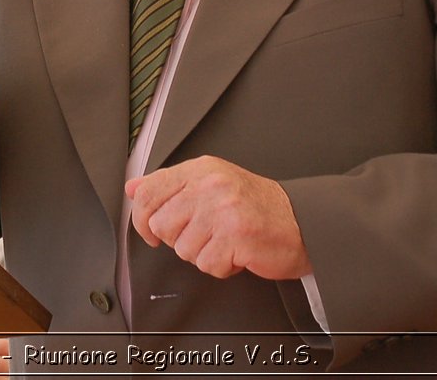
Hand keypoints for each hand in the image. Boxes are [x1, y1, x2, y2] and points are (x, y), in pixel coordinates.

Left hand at [125, 156, 310, 279]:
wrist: (303, 223)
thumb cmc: (257, 206)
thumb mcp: (211, 183)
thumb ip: (170, 186)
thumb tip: (133, 188)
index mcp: (201, 170)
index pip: (148, 192)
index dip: (142, 218)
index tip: (151, 232)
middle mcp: (210, 185)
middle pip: (162, 225)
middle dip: (179, 240)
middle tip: (204, 235)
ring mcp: (222, 210)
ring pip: (183, 249)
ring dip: (203, 254)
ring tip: (225, 241)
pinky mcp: (236, 236)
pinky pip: (207, 265)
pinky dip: (221, 266)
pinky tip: (236, 253)